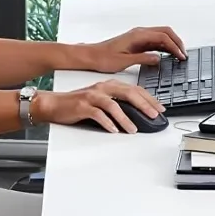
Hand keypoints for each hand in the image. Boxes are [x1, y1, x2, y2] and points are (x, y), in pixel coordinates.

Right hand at [35, 79, 163, 133]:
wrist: (54, 104)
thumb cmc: (77, 104)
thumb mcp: (100, 99)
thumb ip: (116, 103)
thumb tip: (136, 115)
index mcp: (109, 85)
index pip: (134, 89)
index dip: (149, 98)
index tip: (160, 108)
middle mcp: (102, 88)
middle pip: (128, 94)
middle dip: (144, 105)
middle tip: (154, 115)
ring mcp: (92, 96)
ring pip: (114, 105)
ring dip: (126, 118)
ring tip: (133, 129)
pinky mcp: (83, 106)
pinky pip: (98, 114)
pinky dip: (107, 123)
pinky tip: (113, 130)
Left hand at [81, 26, 186, 72]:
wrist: (91, 56)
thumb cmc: (103, 58)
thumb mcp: (124, 61)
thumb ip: (142, 59)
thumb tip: (158, 58)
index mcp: (137, 35)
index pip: (163, 36)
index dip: (174, 46)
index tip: (180, 56)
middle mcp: (139, 33)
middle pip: (165, 32)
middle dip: (177, 42)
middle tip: (183, 55)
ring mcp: (138, 37)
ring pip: (161, 36)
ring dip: (171, 44)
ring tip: (179, 55)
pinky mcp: (137, 42)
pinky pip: (155, 41)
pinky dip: (164, 46)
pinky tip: (167, 55)